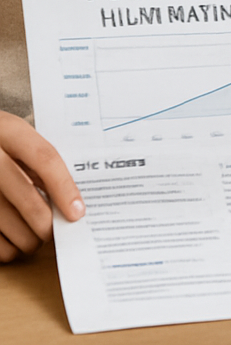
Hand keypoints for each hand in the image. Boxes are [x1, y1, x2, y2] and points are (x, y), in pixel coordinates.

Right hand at [0, 111, 83, 261]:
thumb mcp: (15, 138)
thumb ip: (38, 161)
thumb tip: (70, 198)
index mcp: (8, 130)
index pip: (45, 159)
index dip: (64, 188)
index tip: (77, 213)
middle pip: (26, 197)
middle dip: (45, 222)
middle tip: (54, 232)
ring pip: (6, 223)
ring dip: (26, 240)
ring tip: (34, 239)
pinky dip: (5, 247)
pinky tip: (11, 242)